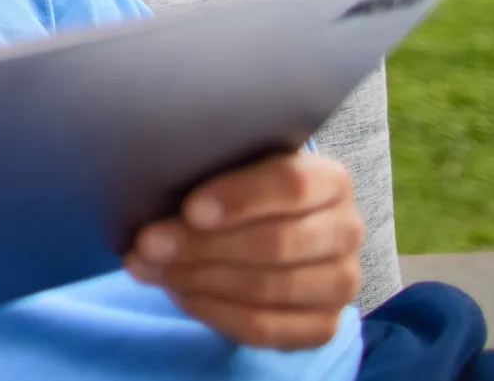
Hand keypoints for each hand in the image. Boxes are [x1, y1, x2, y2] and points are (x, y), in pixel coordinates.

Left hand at [125, 152, 363, 349]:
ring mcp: (340, 283)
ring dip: (198, 280)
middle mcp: (346, 231)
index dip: (239, 198)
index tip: (190, 209)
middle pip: (275, 244)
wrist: (272, 227)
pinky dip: (213, 311)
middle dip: (202, 246)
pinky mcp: (323, 325)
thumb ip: (210, 169)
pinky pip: (263, 328)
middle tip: (147, 244)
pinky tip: (178, 293)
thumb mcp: (234, 166)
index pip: (292, 185)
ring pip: (267, 289)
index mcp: (330, 180)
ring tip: (148, 267)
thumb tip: (153, 189)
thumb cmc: (243, 189)